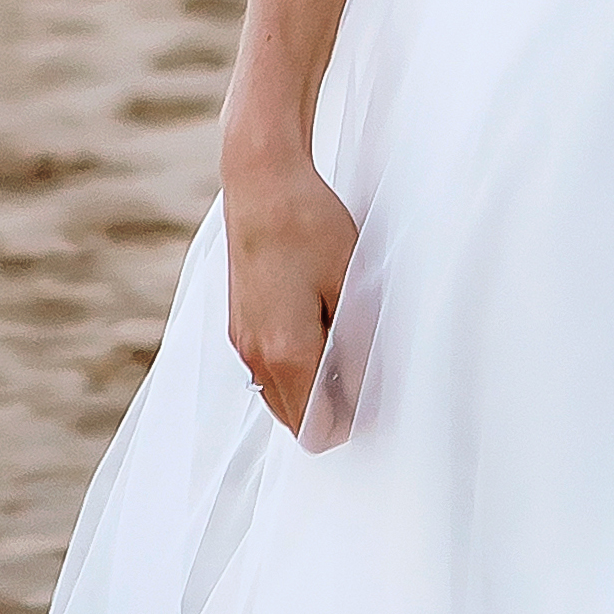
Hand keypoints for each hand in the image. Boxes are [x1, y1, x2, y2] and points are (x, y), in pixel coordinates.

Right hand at [224, 147, 359, 432]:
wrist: (261, 183)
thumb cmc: (309, 227)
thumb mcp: (351, 288)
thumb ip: (357, 349)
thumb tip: (365, 391)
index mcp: (285, 353)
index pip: (314, 430)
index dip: (349, 422)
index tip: (375, 393)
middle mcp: (254, 356)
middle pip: (294, 420)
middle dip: (331, 408)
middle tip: (364, 367)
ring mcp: (241, 341)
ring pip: (278, 395)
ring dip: (311, 387)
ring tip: (343, 341)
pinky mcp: (238, 323)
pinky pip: (267, 369)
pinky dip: (293, 365)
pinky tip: (319, 324)